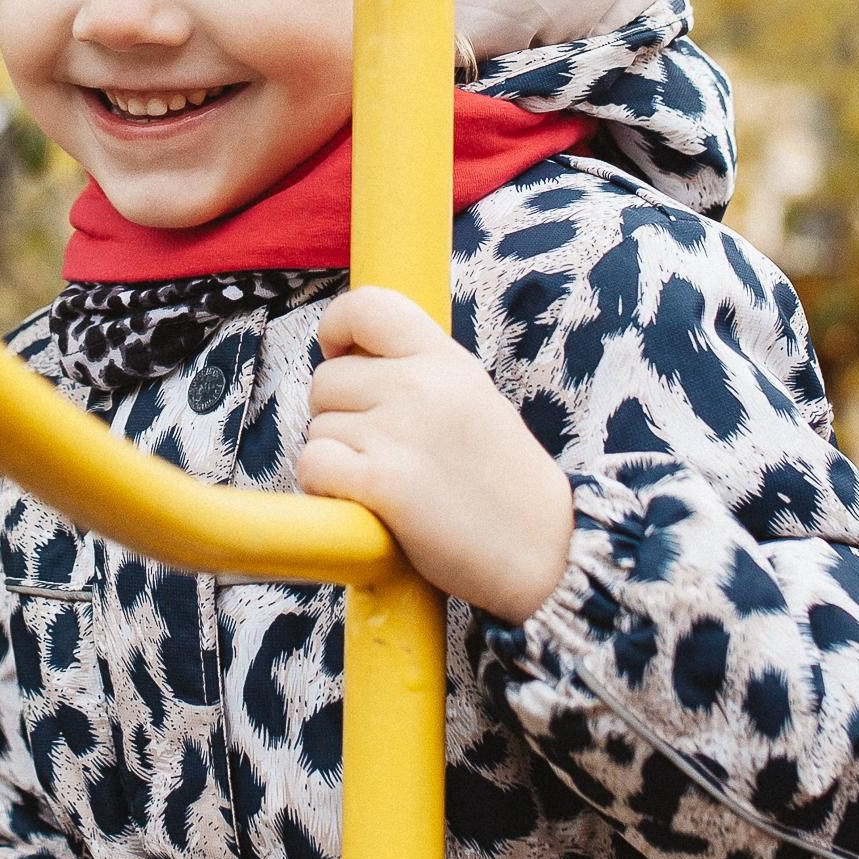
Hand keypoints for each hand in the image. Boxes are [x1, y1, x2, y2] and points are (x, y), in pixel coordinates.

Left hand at [296, 286, 573, 622]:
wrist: (546, 552)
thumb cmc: (503, 484)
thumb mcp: (472, 400)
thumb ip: (417, 373)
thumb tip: (344, 358)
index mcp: (447, 360)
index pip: (368, 306)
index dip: (336, 327)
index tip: (338, 356)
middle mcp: (421, 385)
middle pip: (326, 380)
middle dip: (338, 417)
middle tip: (381, 452)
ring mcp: (400, 432)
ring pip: (317, 429)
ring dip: (336, 460)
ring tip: (388, 484)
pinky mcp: (383, 482)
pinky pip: (313, 466)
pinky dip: (326, 488)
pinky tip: (365, 503)